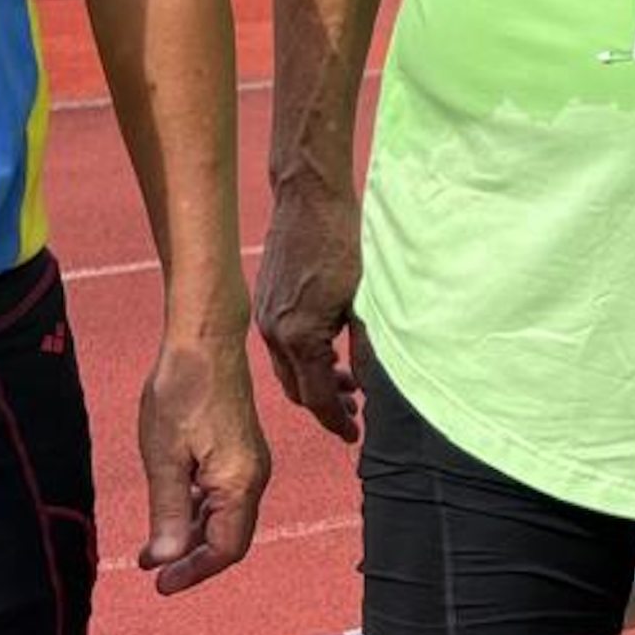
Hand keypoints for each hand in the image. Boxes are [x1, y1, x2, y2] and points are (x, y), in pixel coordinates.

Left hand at [135, 332, 269, 593]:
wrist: (204, 341)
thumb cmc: (182, 392)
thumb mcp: (164, 457)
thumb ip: (167, 512)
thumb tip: (166, 559)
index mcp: (239, 482)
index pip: (225, 549)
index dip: (193, 572)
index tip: (160, 584)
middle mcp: (253, 477)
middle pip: (228, 538)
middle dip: (190, 558)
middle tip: (151, 570)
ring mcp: (249, 464)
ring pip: (223, 517)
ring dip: (190, 535)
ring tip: (152, 547)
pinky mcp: (239, 451)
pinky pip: (222, 495)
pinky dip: (196, 510)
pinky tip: (169, 510)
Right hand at [253, 181, 366, 440]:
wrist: (310, 199)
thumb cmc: (345, 244)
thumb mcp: (367, 302)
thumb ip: (367, 350)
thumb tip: (369, 387)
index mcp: (299, 337)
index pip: (316, 397)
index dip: (337, 421)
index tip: (355, 435)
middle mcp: (273, 332)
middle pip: (297, 389)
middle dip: (325, 405)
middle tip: (355, 411)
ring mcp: (265, 316)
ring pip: (287, 367)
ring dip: (314, 380)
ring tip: (347, 384)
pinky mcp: (266, 301)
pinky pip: (281, 345)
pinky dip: (303, 357)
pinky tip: (328, 349)